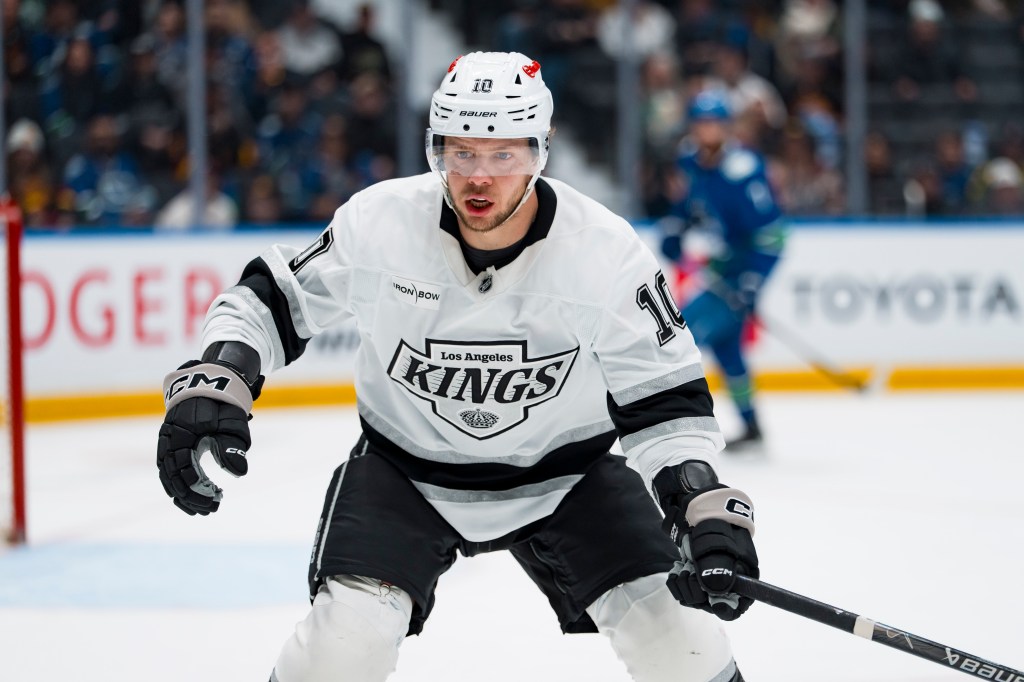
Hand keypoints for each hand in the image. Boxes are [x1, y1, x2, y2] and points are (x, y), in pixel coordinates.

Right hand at [157, 361, 254, 514]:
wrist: (212, 377)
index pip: (183, 471)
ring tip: (200, 509)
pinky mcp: (172, 440)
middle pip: (172, 476)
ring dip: (182, 493)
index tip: (215, 502)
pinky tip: (192, 493)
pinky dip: (179, 481)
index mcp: (180, 434)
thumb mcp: (233, 422)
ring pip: (168, 473)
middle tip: (210, 510)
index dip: (197, 490)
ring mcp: (167, 439)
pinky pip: (170, 466)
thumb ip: (232, 446)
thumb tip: (239, 473)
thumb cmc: (225, 400)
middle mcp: (168, 438)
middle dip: (190, 496)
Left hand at [654, 461, 758, 620]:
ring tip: (682, 566)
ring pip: (695, 597)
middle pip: (712, 604)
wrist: (698, 504)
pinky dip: (677, 580)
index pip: (737, 606)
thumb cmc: (714, 520)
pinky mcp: (695, 572)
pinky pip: (684, 588)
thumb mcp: (719, 542)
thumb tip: (716, 594)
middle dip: (696, 590)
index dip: (724, 607)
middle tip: (689, 571)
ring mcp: (710, 576)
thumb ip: (717, 569)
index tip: (710, 600)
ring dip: (685, 583)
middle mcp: (729, 579)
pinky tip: (677, 568)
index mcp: (744, 575)